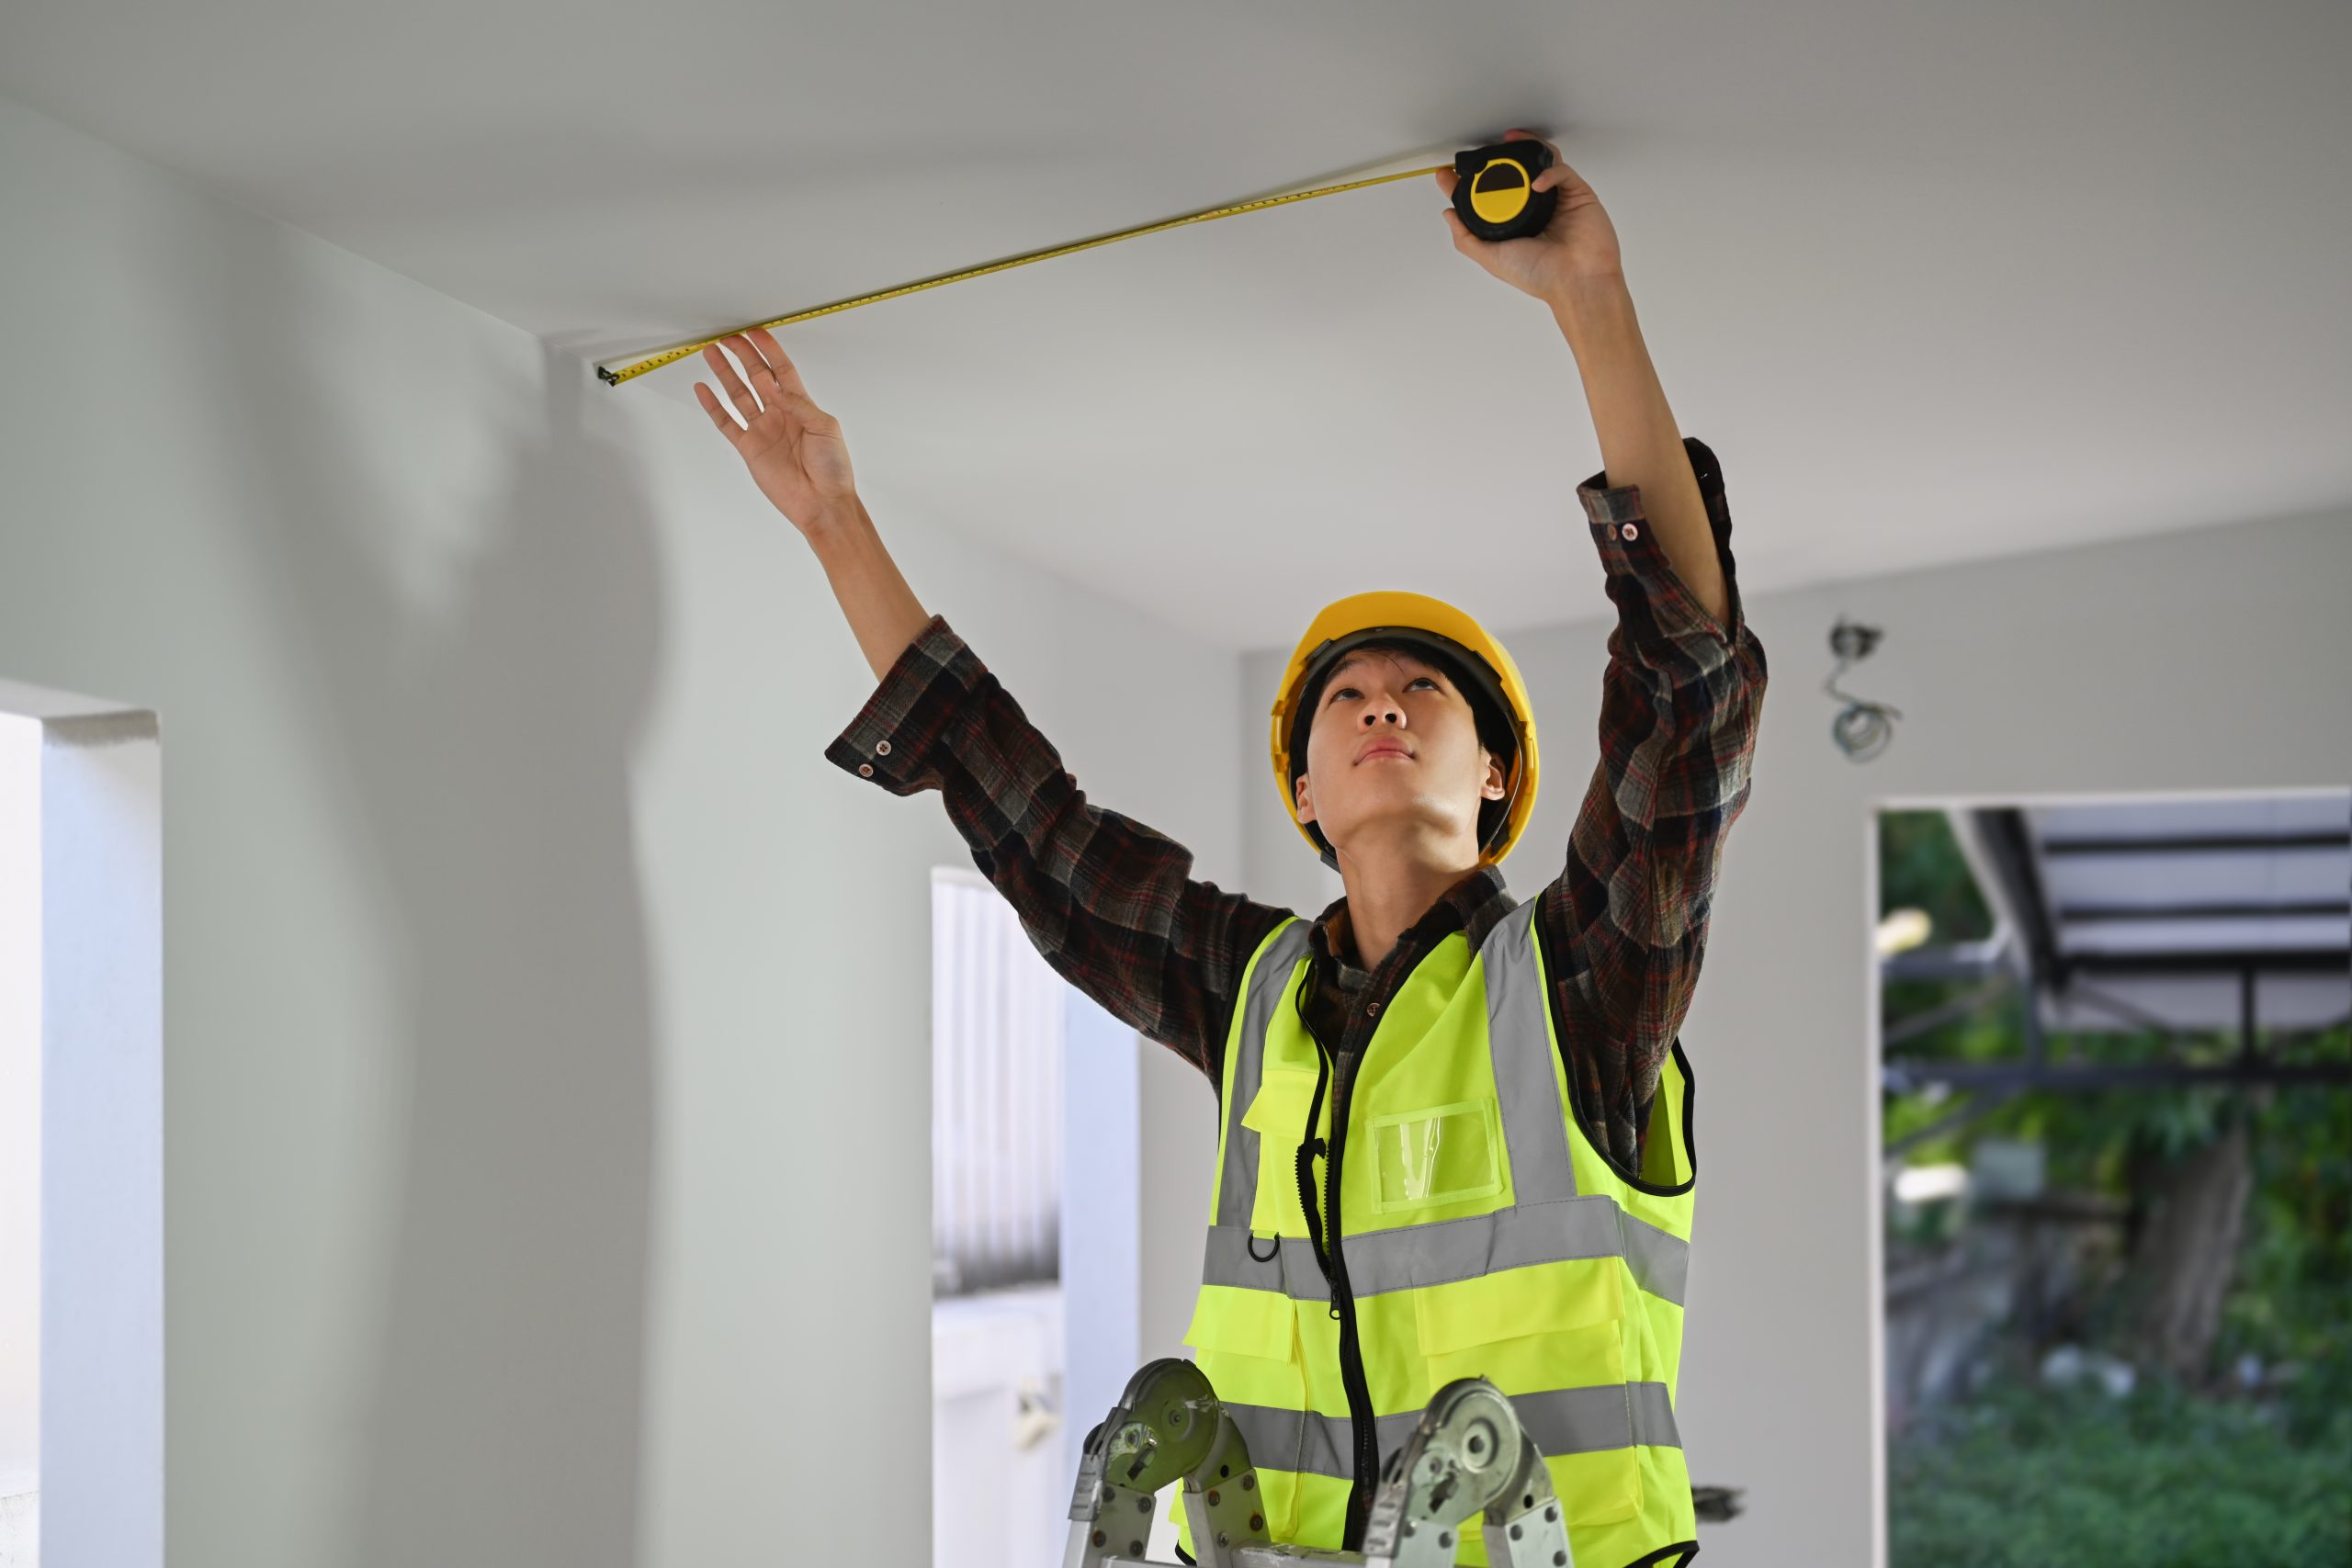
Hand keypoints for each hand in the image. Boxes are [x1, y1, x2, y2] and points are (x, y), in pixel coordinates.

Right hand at [693, 328, 859, 537]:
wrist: (823, 504)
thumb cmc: (833, 469)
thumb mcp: (826, 428)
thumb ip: (800, 405)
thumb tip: (776, 388)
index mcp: (801, 405)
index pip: (781, 369)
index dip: (768, 350)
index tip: (756, 332)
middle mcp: (779, 414)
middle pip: (756, 375)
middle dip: (742, 355)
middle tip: (728, 337)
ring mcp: (763, 430)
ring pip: (738, 394)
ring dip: (724, 373)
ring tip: (711, 352)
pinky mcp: (749, 448)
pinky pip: (726, 422)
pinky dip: (713, 406)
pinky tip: (703, 389)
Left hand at [1434, 129, 1622, 302]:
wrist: (1578, 281)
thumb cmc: (1542, 276)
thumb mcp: (1492, 258)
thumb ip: (1467, 239)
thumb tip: (1449, 216)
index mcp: (1514, 225)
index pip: (1487, 197)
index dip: (1467, 183)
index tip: (1449, 174)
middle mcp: (1534, 210)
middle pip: (1514, 174)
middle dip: (1495, 160)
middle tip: (1480, 154)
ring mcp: (1556, 200)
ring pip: (1539, 162)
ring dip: (1523, 149)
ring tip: (1508, 143)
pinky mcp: (1578, 193)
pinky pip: (1561, 171)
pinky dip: (1549, 172)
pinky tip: (1538, 183)